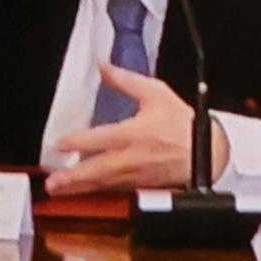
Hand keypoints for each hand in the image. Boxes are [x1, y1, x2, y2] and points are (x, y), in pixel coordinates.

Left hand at [44, 68, 200, 194]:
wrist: (207, 152)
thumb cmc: (183, 123)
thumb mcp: (156, 93)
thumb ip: (126, 81)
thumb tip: (103, 67)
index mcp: (134, 134)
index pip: (102, 138)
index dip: (79, 141)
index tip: (60, 143)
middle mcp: (132, 158)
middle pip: (98, 169)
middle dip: (74, 177)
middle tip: (53, 182)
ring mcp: (136, 176)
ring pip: (103, 184)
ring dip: (80, 188)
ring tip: (59, 190)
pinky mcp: (140, 187)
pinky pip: (114, 190)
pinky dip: (96, 192)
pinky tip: (82, 193)